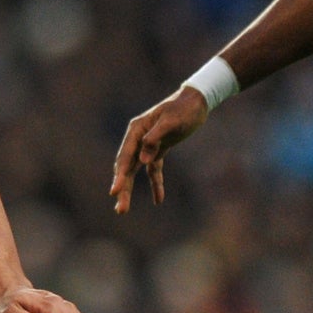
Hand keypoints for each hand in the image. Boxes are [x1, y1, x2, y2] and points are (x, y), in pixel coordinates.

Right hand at [109, 87, 209, 212]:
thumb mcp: (171, 121)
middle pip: (126, 167)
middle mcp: (137, 139)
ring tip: (123, 210)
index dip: (120, 175)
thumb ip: (155, 139)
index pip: (125, 156)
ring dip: (129, 189)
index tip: (115, 191)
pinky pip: (153, 170)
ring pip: (135, 171)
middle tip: (120, 210)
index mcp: (136, 130)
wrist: (196, 102)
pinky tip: (159, 200)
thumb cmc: (184, 109)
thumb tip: (142, 160)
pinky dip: (155, 184)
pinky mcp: (158, 150)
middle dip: (122, 189)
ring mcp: (147, 145)